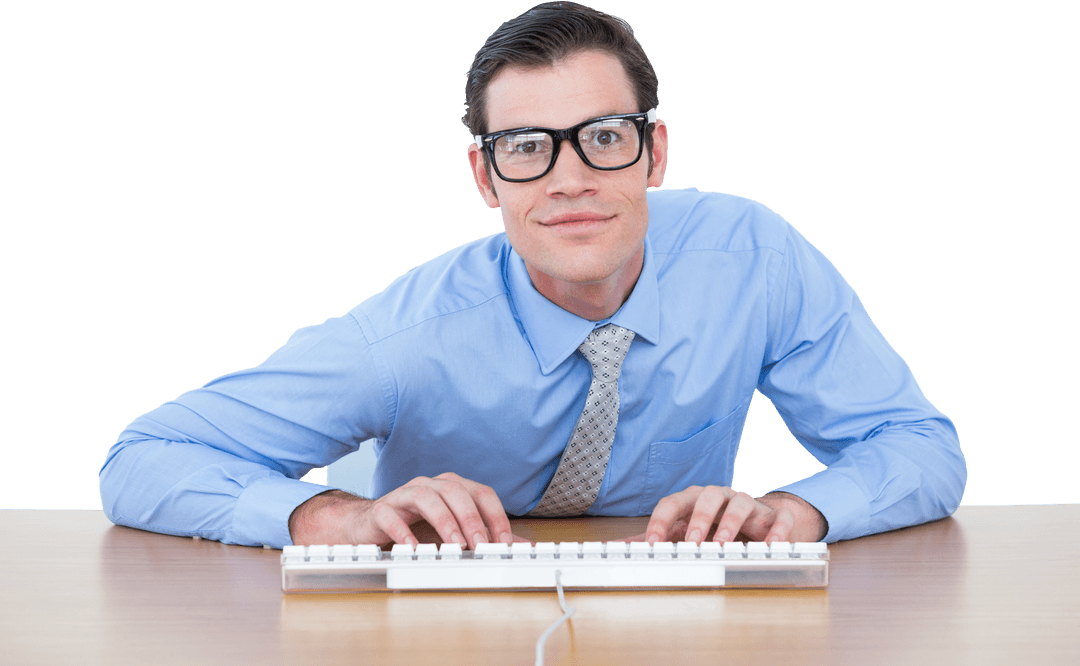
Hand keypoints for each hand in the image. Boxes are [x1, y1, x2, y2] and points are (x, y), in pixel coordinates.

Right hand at [288, 472, 526, 548]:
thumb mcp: (454, 530)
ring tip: (454, 546)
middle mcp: (430, 485)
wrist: (368, 525)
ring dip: (445, 522)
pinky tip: (413, 548)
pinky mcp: (381, 509)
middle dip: (472, 520)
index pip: (481, 493)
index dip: (495, 516)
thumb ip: (487, 536)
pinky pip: (392, 516)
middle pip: (456, 492)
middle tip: (482, 546)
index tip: (504, 542)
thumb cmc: (414, 525)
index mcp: (451, 487)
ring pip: (427, 498)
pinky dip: (404, 531)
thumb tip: (523, 546)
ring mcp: (404, 494)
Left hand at [627, 487, 826, 543]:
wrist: (760, 522)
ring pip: (740, 502)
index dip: (661, 521)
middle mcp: (720, 497)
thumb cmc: (717, 524)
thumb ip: (656, 537)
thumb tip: (618, 547)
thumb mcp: (684, 529)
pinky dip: (776, 531)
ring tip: (724, 543)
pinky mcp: (774, 516)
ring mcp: (748, 503)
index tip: (653, 543)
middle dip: (698, 519)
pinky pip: (779, 518)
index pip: (673, 502)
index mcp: (694, 500)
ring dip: (732, 522)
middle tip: (691, 543)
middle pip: (706, 497)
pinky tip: (770, 546)